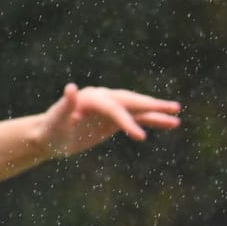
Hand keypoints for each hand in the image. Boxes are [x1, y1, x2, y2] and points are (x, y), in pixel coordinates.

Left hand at [40, 84, 181, 156]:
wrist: (49, 136)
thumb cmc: (50, 131)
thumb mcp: (55, 122)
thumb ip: (64, 106)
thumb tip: (71, 87)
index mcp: (88, 98)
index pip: (112, 108)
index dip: (126, 122)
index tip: (140, 138)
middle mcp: (101, 98)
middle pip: (129, 101)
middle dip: (150, 105)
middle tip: (173, 108)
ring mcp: (109, 107)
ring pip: (136, 108)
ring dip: (156, 111)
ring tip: (177, 114)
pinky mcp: (114, 118)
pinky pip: (137, 117)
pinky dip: (153, 119)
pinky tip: (170, 123)